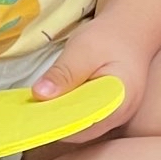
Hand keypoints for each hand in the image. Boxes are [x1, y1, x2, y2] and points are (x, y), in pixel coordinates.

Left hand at [30, 13, 160, 143]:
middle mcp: (121, 114)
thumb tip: (40, 95)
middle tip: (30, 113)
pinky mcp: (107, 109)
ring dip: (61, 119)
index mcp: (121, 101)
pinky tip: (51, 104)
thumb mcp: (83, 49)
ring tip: (37, 109)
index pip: (86, 124)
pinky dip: (68, 112)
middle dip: (57, 124)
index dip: (59, 125)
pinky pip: (85, 117)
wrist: (130, 29)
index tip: (35, 119)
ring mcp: (116, 114)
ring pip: (84, 125)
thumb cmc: (109, 37)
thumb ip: (63, 73)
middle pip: (84, 129)